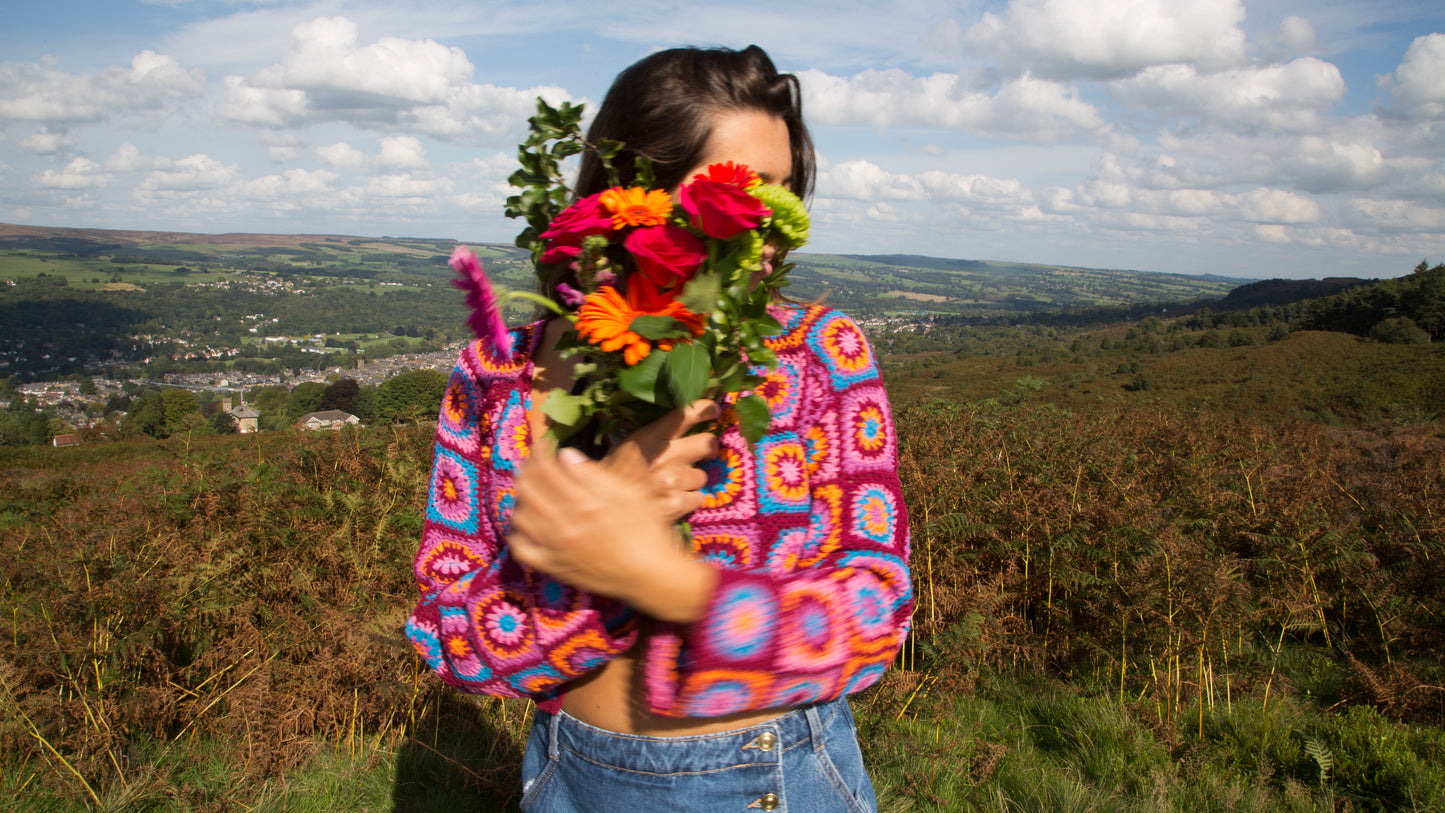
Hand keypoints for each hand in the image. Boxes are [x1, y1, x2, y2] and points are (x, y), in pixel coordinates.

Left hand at [508, 435, 717, 622]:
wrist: (649, 577)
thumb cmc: (646, 532)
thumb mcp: (629, 494)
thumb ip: (593, 474)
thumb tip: (564, 454)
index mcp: (581, 503)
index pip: (545, 469)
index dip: (540, 452)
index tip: (544, 444)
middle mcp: (561, 524)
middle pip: (527, 489)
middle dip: (527, 470)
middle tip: (535, 463)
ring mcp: (554, 547)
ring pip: (519, 516)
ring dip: (521, 497)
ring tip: (532, 489)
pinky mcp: (552, 567)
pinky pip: (520, 548)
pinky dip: (517, 532)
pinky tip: (527, 523)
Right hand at [602, 399, 719, 519]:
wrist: (602, 511)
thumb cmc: (607, 479)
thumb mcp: (622, 449)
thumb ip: (642, 438)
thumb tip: (638, 422)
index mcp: (650, 437)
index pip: (685, 414)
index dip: (704, 409)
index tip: (712, 410)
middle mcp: (668, 455)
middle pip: (706, 443)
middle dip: (708, 448)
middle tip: (705, 452)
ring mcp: (675, 480)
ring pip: (701, 475)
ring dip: (692, 479)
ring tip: (678, 483)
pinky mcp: (678, 503)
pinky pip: (698, 498)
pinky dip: (689, 499)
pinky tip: (676, 500)